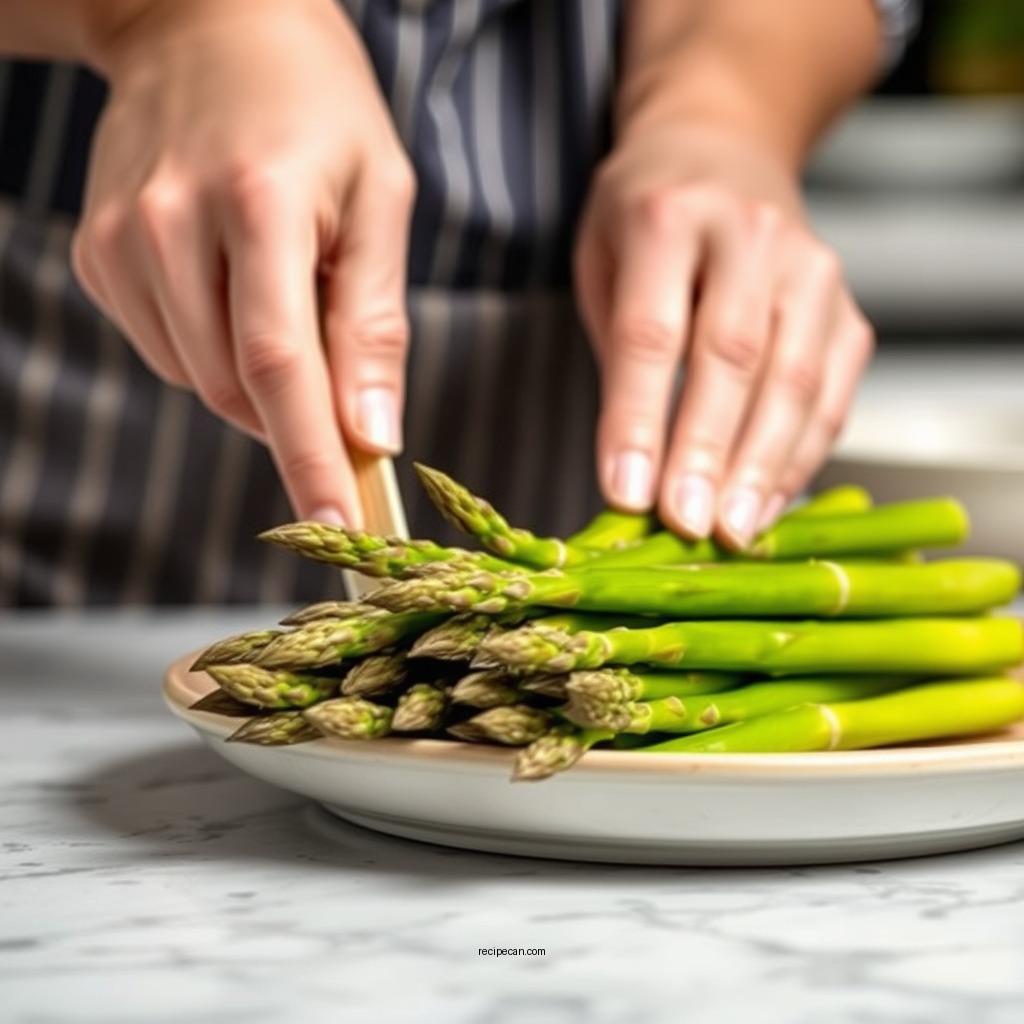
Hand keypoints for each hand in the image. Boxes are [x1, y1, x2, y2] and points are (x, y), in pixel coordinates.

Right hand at [72, 0, 414, 525]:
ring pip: (200, 381)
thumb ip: (373, 323)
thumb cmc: (319, 110)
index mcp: (258, 204)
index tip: (340, 533)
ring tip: (280, 287)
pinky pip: (166, 350)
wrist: (209, 24)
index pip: (282, 369)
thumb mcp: (380, 199)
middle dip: (298, 412)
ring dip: (256, 376)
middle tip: (338, 365)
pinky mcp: (97, 253)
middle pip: (239, 387)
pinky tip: (231, 282)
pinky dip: (213, 348)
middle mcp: (171, 224)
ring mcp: (121, 240)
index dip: (312, 462)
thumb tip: (372, 434)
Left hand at [574, 122, 872, 547]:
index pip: (652, 333)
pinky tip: (768, 501)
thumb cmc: (644, 218)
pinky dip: (801, 454)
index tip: (626, 493)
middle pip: (732, 357)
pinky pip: (831, 392)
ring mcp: (811, 267)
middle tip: (687, 526)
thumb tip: (635, 471)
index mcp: (668, 216)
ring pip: (793, 379)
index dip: (639, 419)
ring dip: (762, 466)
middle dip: (707, 452)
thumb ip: (619, 354)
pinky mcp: (846, 306)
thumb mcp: (601, 263)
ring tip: (732, 533)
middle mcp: (749, 233)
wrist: (723, 148)